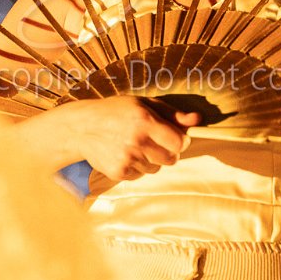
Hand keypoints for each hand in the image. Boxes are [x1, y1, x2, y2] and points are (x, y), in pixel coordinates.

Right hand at [55, 97, 202, 181]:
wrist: (81, 128)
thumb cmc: (116, 111)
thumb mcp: (143, 104)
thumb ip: (172, 113)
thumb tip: (198, 120)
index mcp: (145, 121)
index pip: (179, 143)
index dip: (180, 141)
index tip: (174, 137)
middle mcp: (137, 141)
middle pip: (171, 159)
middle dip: (167, 152)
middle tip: (153, 142)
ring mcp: (127, 159)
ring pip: (155, 168)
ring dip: (151, 160)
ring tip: (134, 145)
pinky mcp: (118, 172)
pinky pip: (140, 175)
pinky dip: (136, 167)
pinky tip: (124, 154)